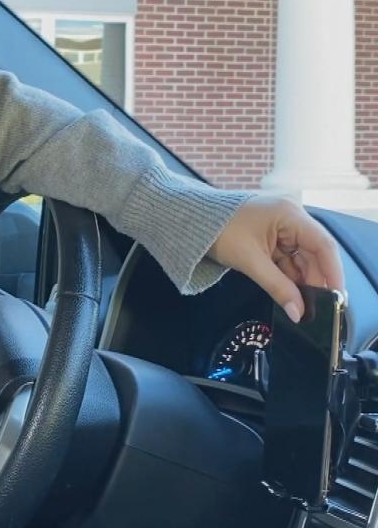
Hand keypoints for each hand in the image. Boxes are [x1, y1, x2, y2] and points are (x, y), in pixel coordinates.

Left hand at [207, 195, 344, 322]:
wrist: (189, 221)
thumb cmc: (219, 233)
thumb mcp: (250, 261)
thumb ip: (277, 287)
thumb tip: (298, 313)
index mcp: (290, 214)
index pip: (323, 244)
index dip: (332, 272)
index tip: (338, 297)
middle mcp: (290, 218)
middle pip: (313, 252)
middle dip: (314, 280)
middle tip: (318, 308)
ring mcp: (279, 228)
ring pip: (299, 258)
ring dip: (300, 281)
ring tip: (303, 305)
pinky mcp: (268, 237)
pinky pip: (285, 258)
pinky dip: (287, 276)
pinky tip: (290, 294)